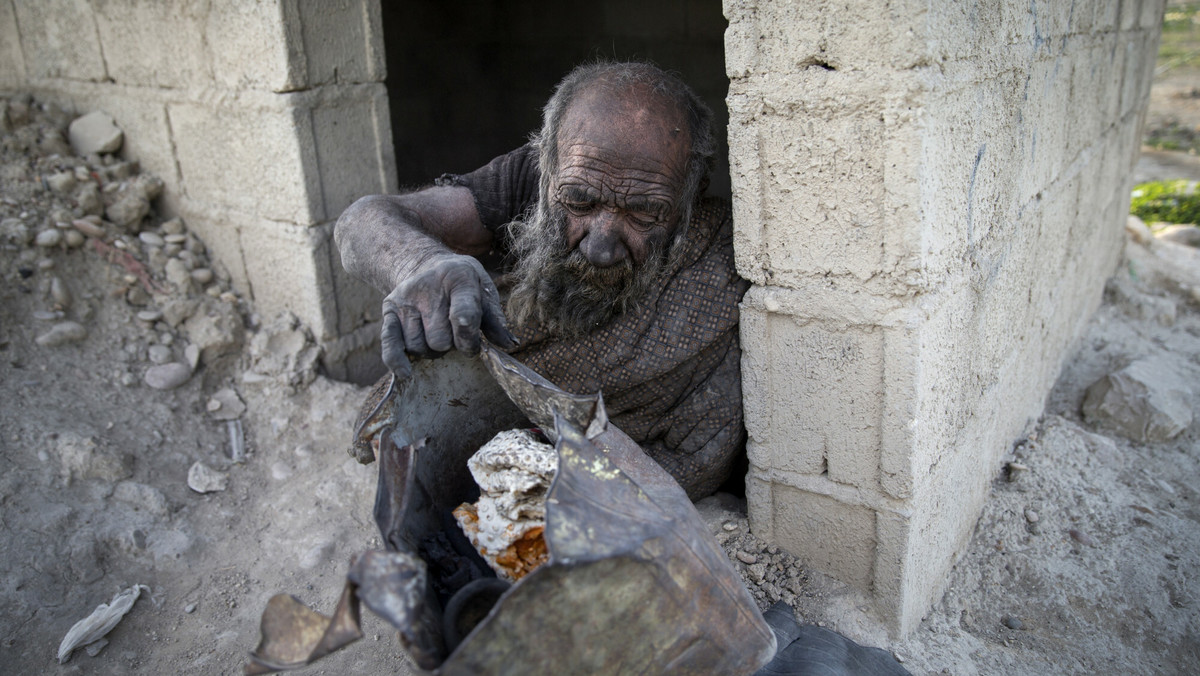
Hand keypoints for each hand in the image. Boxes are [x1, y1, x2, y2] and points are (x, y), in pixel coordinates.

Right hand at [380, 253, 515, 377]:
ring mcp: (406, 301)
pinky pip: (390, 343)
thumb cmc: (463, 285)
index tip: (472, 346)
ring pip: (419, 347)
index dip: (468, 335)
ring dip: (431, 351)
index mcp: (459, 279)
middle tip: (454, 334)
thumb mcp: (484, 292)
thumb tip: (508, 344)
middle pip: (440, 339)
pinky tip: (405, 373)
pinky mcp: (390, 310)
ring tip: (437, 334)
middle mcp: (429, 288)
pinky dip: (397, 360)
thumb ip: (494, 320)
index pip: (462, 312)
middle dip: (451, 345)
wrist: (427, 265)